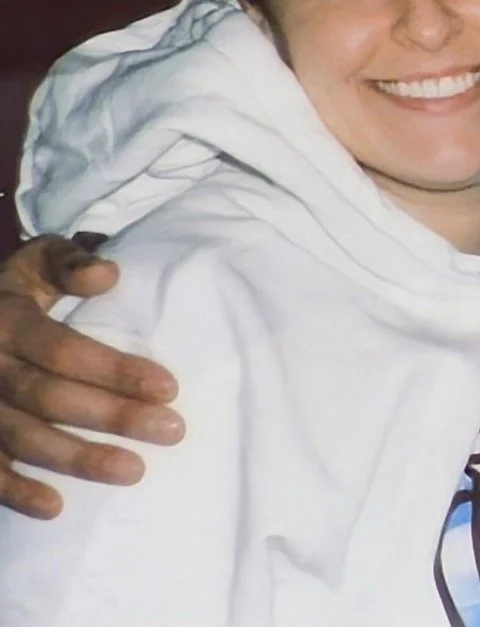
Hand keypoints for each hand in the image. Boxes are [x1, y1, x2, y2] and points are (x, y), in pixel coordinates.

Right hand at [0, 235, 182, 517]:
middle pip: (51, 397)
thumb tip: (108, 275)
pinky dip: (15, 492)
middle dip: (113, 417)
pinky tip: (55, 507)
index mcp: (7, 321)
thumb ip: (69, 263)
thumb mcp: (34, 262)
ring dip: (78, 459)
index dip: (114, 370)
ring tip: (134, 470)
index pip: (63, 351)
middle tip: (172, 430)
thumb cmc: (11, 290)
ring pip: (22, 438)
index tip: (168, 387)